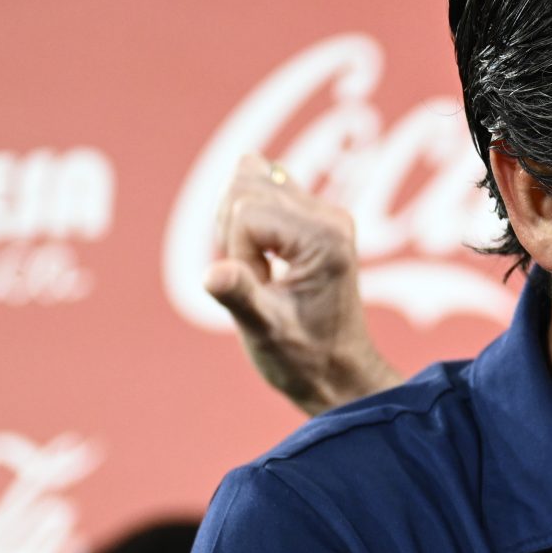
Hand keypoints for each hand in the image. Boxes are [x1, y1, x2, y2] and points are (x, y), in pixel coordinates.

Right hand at [202, 153, 397, 415]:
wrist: (338, 373)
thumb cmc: (304, 359)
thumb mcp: (265, 332)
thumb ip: (240, 296)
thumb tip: (212, 275)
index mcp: (324, 237)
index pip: (244, 212)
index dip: (236, 253)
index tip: (261, 289)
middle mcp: (330, 215)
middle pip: (244, 184)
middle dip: (234, 234)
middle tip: (259, 280)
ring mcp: (325, 212)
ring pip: (248, 179)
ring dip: (237, 227)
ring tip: (262, 273)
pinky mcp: (314, 216)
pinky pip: (261, 188)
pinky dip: (248, 222)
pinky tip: (264, 259)